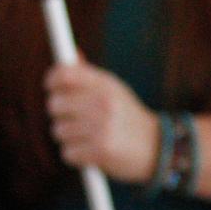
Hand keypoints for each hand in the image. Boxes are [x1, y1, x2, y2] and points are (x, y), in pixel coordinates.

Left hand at [45, 61, 157, 183]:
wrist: (158, 146)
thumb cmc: (128, 117)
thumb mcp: (114, 91)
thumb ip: (89, 75)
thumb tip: (71, 54)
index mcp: (106, 85)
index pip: (64, 74)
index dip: (52, 80)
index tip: (53, 87)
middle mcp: (103, 103)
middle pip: (54, 104)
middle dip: (61, 114)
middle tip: (76, 118)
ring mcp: (101, 127)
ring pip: (59, 130)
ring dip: (71, 137)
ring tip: (91, 136)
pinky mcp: (99, 150)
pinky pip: (68, 152)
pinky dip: (78, 155)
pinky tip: (95, 151)